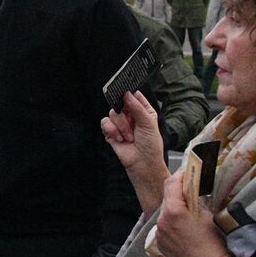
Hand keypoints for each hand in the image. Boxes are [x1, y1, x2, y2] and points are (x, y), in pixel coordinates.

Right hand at [102, 91, 169, 211]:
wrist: (142, 164)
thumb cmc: (151, 146)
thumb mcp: (148, 123)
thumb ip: (137, 107)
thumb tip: (127, 94)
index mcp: (143, 111)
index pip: (134, 96)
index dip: (129, 93)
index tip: (125, 92)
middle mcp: (131, 115)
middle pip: (120, 104)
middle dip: (125, 116)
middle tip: (132, 125)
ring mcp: (120, 124)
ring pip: (112, 114)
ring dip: (121, 127)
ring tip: (129, 137)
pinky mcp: (110, 132)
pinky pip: (105, 123)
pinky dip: (111, 130)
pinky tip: (119, 138)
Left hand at [154, 170, 239, 256]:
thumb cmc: (212, 242)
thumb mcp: (206, 215)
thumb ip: (195, 201)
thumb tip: (192, 193)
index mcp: (174, 211)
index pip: (171, 185)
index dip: (179, 175)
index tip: (185, 172)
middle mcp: (162, 221)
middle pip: (166, 198)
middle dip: (177, 192)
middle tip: (188, 188)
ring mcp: (159, 233)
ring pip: (164, 213)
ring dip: (173, 208)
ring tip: (187, 211)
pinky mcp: (159, 242)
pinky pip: (163, 227)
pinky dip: (171, 223)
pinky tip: (183, 227)